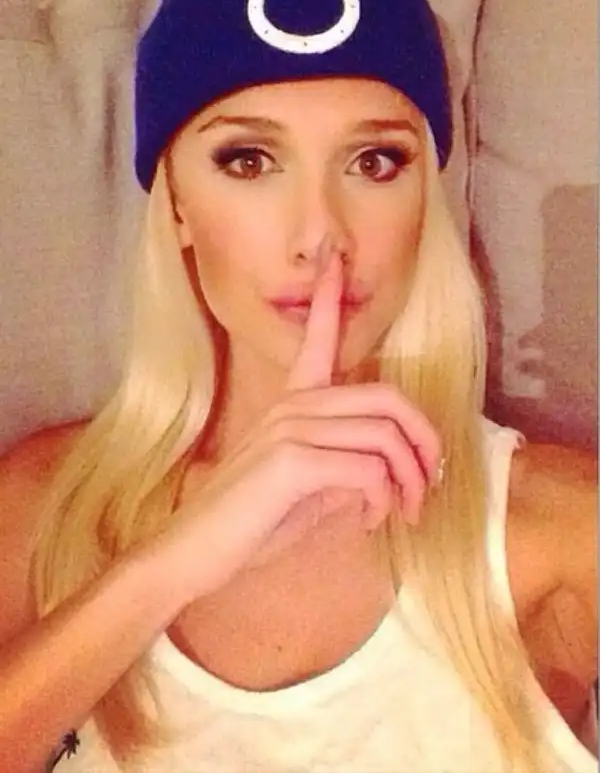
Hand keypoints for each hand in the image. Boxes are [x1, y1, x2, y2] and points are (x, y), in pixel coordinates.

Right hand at [161, 237, 441, 599]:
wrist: (194, 551)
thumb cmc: (248, 524)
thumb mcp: (305, 490)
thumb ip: (341, 470)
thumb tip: (380, 475)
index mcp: (292, 404)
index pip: (317, 341)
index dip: (330, 300)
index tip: (335, 262)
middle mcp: (292, 405)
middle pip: (387, 397)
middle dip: (424, 438)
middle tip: (431, 482)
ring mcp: (291, 428)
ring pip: (385, 435)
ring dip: (410, 479)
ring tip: (403, 512)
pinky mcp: (292, 460)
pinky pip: (368, 469)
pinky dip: (384, 498)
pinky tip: (371, 520)